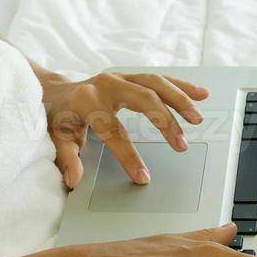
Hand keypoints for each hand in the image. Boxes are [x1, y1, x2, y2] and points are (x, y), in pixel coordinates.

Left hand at [39, 70, 209, 188]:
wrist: (55, 91)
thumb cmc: (59, 116)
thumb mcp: (57, 137)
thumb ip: (66, 158)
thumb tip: (74, 179)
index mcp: (87, 100)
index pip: (112, 130)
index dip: (128, 155)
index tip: (143, 177)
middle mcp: (106, 83)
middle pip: (143, 98)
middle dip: (164, 122)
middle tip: (181, 146)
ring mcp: (120, 77)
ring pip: (156, 83)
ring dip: (179, 100)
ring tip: (197, 118)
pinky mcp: (130, 76)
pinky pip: (160, 79)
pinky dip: (181, 86)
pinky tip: (200, 94)